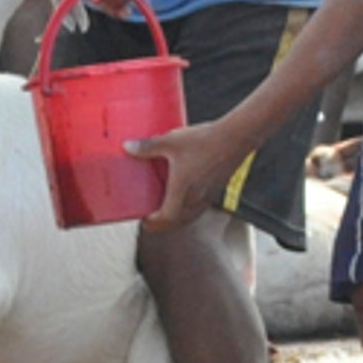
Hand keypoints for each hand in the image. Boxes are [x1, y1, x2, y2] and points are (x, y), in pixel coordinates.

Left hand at [126, 116, 255, 232]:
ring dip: (174, 218)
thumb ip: (147, 146)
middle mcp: (195, 200)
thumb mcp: (171, 142)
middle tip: (148, 217)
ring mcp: (207, 198)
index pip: (164, 220)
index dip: (151, 222)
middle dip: (160, 224)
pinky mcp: (215, 192)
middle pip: (175, 223)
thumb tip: (126, 147)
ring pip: (188, 218)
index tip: (142, 218)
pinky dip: (186, 211)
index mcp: (182, 193)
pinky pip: (197, 210)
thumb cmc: (204, 141)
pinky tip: (182, 197)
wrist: (236, 138)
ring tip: (163, 209)